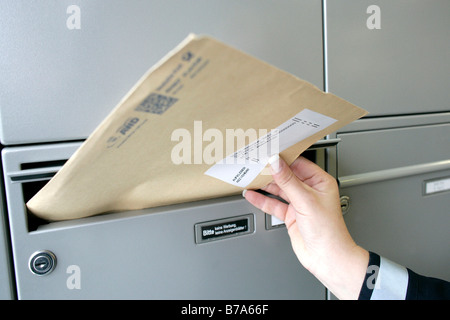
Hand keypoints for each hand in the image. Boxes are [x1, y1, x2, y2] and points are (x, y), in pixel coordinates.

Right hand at [243, 154, 368, 298]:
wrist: (326, 258)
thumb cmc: (328, 231)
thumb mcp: (306, 200)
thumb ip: (288, 181)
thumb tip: (276, 163)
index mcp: (320, 182)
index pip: (299, 163)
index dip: (284, 158)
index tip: (269, 152)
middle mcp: (310, 191)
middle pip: (287, 176)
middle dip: (272, 171)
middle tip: (255, 163)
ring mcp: (299, 203)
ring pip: (279, 189)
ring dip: (265, 185)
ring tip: (250, 176)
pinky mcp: (291, 215)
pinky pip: (274, 204)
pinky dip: (262, 200)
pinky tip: (252, 194)